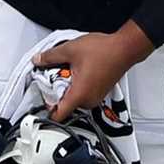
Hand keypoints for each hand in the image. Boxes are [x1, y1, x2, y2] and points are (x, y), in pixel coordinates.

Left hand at [31, 25, 151, 121]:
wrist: (124, 48)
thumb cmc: (104, 51)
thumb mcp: (70, 50)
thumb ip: (50, 57)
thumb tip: (38, 60)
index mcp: (79, 95)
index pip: (58, 115)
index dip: (47, 109)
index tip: (42, 100)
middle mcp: (88, 100)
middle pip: (65, 105)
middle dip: (57, 93)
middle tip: (53, 77)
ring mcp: (96, 97)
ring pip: (74, 99)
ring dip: (68, 88)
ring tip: (67, 71)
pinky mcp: (100, 92)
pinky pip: (83, 94)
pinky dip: (78, 86)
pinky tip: (78, 71)